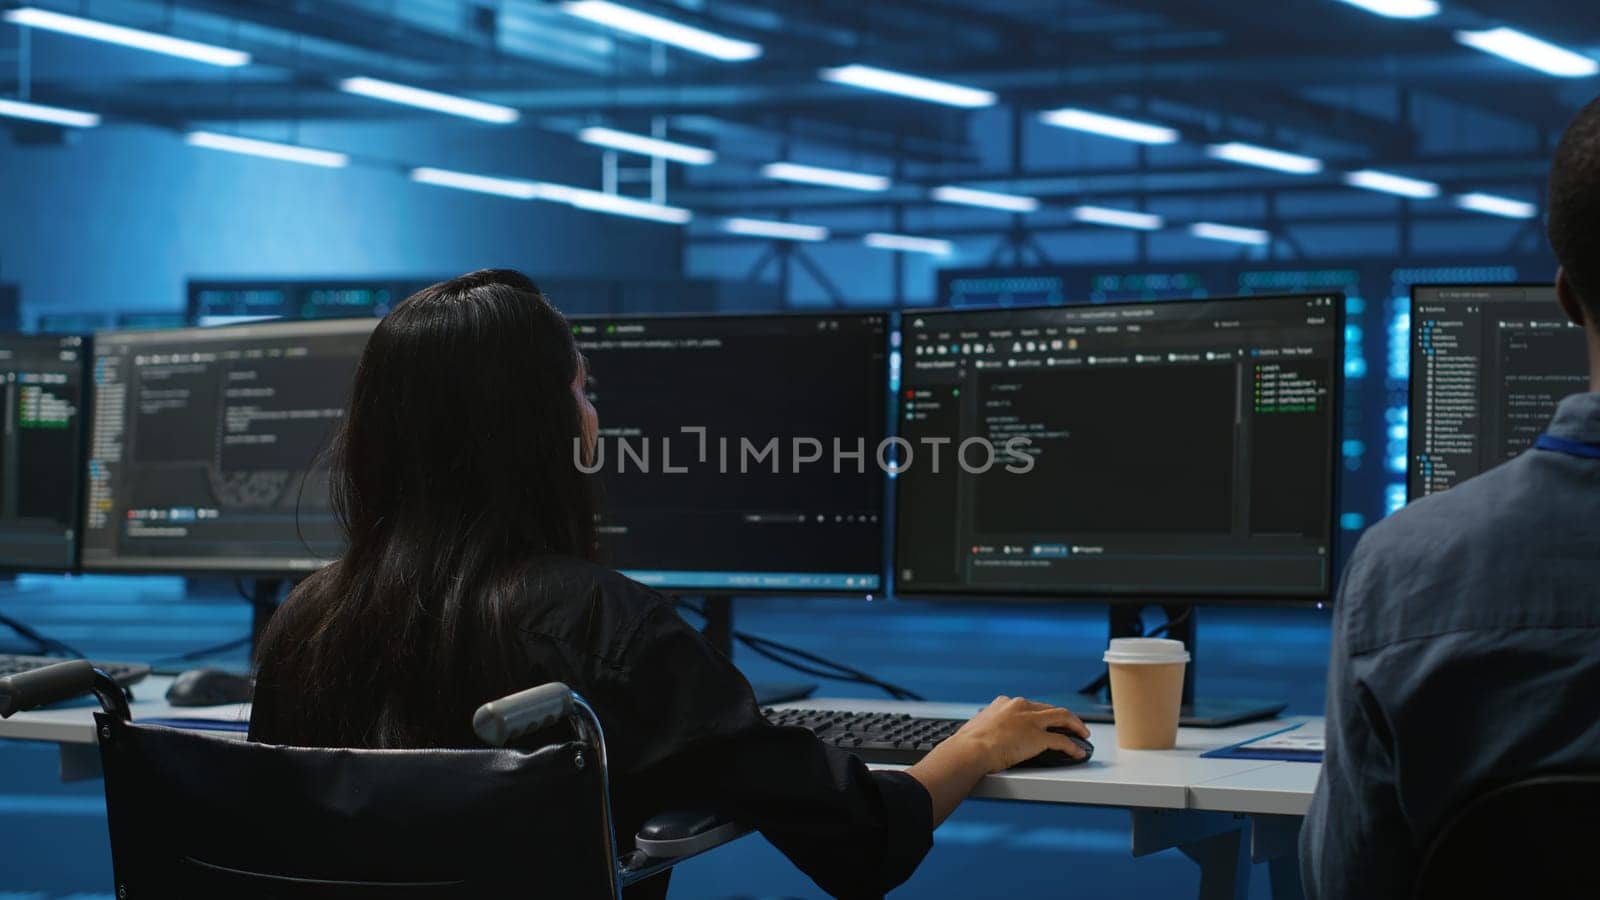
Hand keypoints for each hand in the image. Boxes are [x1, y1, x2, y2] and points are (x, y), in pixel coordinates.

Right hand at [947, 696, 1090, 771]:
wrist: (971, 749)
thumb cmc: (968, 743)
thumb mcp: (976, 727)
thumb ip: (986, 728)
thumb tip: (981, 737)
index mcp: (1004, 703)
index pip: (1029, 705)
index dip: (1040, 713)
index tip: (1044, 719)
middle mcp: (1020, 707)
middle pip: (1049, 708)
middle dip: (1062, 716)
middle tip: (1071, 724)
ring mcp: (1031, 721)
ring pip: (1062, 717)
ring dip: (1075, 724)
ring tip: (1083, 733)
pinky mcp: (1039, 737)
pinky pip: (1063, 741)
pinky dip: (1073, 746)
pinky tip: (1078, 752)